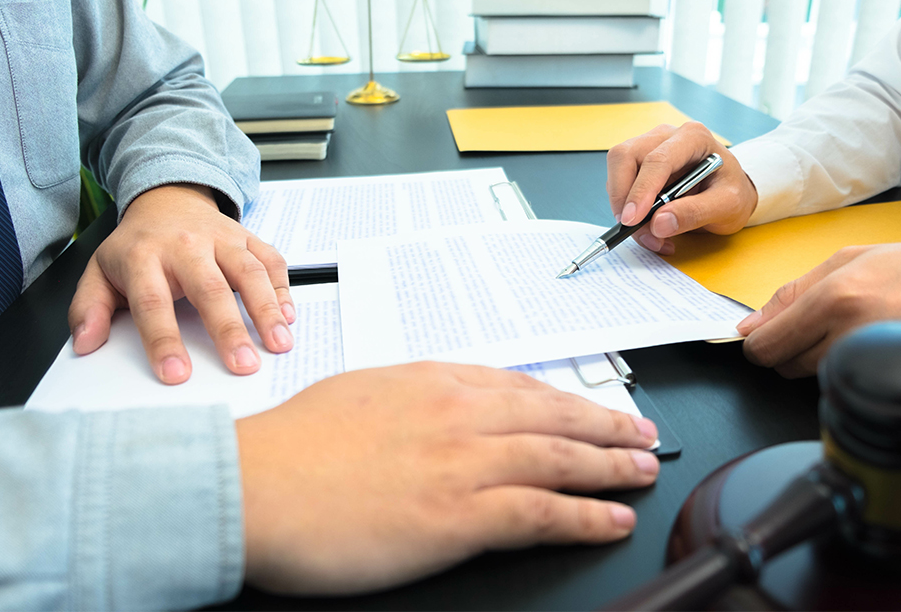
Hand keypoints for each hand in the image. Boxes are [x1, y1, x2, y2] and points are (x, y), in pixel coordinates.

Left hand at [68, 184, 295, 383]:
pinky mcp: (247, 237)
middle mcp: (185, 245)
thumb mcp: (100, 272)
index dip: (164, 339)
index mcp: (144, 257)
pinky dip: (283, 288)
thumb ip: (89, 308)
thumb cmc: (137, 246)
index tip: (176, 374)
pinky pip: (271, 260)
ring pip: (248, 272)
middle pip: (209, 288)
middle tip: (243, 365)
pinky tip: (289, 316)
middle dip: (228, 329)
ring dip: (267, 309)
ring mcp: (221, 239)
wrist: (167, 200)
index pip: (152, 303)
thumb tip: (86, 344)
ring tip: (279, 344)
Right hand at [236, 362, 659, 594]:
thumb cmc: (295, 444)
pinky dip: (586, 516)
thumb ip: (413, 395)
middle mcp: (461, 414)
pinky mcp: (460, 515)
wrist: (257, 484)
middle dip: (606, 427)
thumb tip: (443, 402)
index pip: (522, 388)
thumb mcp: (361, 393)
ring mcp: (465, 463)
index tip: (592, 409)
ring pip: (561, 459)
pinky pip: (542, 512)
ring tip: (643, 469)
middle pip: (555, 417)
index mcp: (435, 382)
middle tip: (642, 433)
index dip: (567, 401)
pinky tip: (611, 519)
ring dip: (611, 466)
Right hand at [606, 122, 757, 253]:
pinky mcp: (638, 165)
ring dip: (623, 207)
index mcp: (693, 138)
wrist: (728, 194)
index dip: (641, 190)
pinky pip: (620, 185)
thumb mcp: (727, 206)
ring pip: (617, 171)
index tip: (633, 220)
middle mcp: (666, 137)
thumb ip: (696, 213)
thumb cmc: (731, 193)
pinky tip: (649, 227)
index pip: (657, 159)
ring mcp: (648, 148)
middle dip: (622, 196)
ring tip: (650, 235)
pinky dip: (627, 210)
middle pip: (625, 157)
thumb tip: (659, 224)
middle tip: (631, 228)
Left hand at [736, 240, 900, 377]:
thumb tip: (750, 325)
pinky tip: (867, 348)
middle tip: (817, 327)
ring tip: (853, 330)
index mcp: (835, 299)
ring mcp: (871, 364)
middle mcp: (850, 334)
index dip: (758, 343)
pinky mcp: (888, 384)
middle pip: (784, 367)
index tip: (762, 338)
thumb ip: (792, 293)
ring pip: (812, 378)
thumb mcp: (852, 260)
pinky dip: (847, 371)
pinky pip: (846, 385)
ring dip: (820, 360)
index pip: (764, 345)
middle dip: (789, 351)